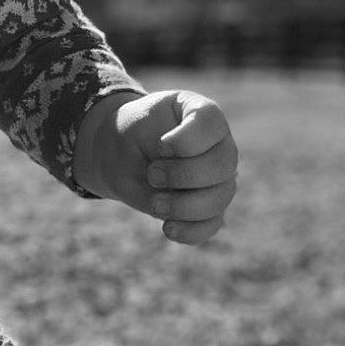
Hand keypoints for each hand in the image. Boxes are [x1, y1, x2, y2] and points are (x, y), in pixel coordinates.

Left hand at [81, 89, 237, 244]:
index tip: (160, 145)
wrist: (122, 154)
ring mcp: (220, 178)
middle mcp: (220, 145)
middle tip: (152, 174)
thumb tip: (184, 183)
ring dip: (184, 206)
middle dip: (183, 175)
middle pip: (222, 165)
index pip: (212, 126)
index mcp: (205, 115)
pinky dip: (191, 231)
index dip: (185, 142)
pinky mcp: (211, 207)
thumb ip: (160, 143)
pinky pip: (212, 224)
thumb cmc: (133, 132)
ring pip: (220, 199)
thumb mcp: (136, 123)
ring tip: (155, 203)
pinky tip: (168, 228)